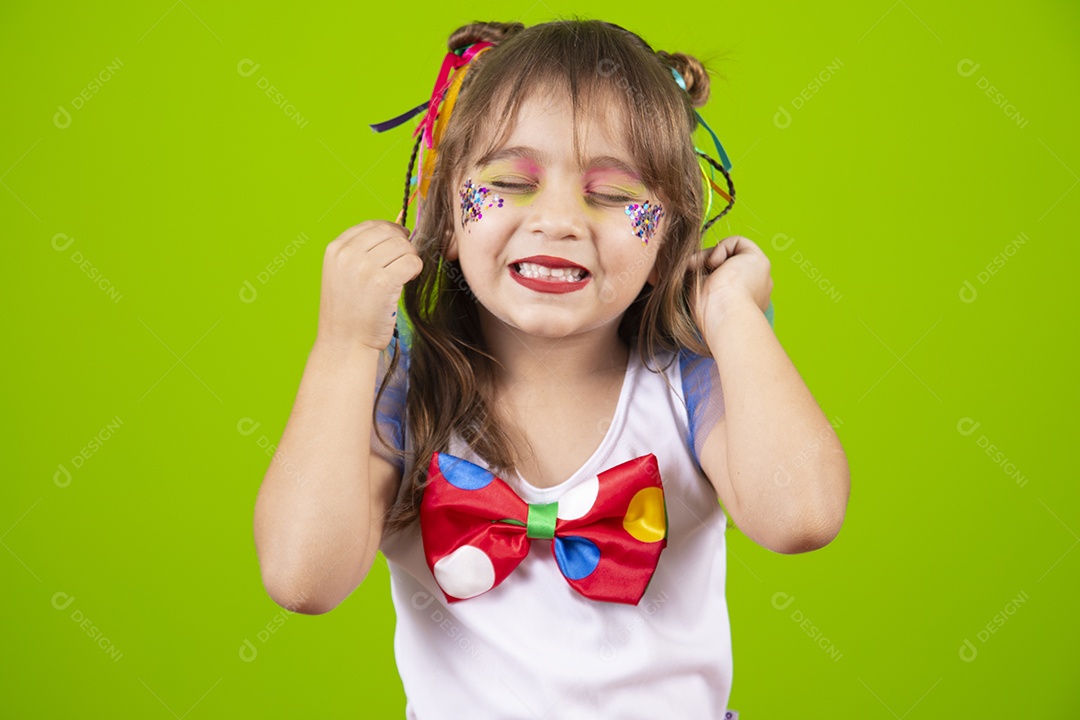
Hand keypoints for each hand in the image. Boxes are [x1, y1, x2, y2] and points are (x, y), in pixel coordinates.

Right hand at [316, 220, 423, 351]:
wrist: (344, 342)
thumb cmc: (349, 311)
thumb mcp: (342, 273)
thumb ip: (360, 251)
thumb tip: (397, 231)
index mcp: (336, 249)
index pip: (372, 224)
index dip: (390, 231)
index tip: (398, 242)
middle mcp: (348, 254)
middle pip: (390, 232)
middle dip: (403, 245)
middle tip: (403, 263)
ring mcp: (365, 267)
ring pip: (404, 246)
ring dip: (410, 259)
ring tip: (402, 276)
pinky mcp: (383, 282)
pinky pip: (412, 262)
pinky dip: (415, 270)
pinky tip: (406, 282)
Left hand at [688, 235, 772, 336]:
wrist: (723, 314)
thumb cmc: (708, 313)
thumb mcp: (699, 294)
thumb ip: (699, 279)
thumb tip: (691, 262)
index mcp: (743, 303)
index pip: (725, 282)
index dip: (706, 275)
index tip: (692, 279)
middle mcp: (756, 290)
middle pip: (728, 266)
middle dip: (707, 264)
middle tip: (690, 268)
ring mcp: (761, 276)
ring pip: (732, 254)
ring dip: (710, 256)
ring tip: (701, 267)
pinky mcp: (760, 261)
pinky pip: (738, 242)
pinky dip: (722, 247)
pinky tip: (714, 263)